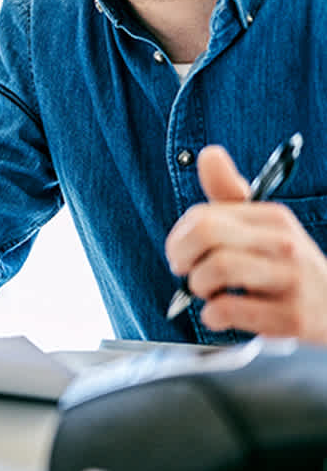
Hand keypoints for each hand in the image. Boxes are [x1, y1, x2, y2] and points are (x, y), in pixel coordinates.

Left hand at [165, 145, 326, 341]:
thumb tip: (209, 153)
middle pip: (205, 233)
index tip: (183, 253)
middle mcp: (285, 243)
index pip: (202, 215)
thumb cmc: (284, 267)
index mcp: (273, 217)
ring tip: (210, 294)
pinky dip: (213, 316)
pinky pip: (229, 310)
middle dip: (181, 258)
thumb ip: (229, 195)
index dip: (178, 238)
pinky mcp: (292, 317)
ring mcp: (292, 280)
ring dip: (199, 287)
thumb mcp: (262, 228)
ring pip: (216, 269)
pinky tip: (223, 315)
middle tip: (186, 272)